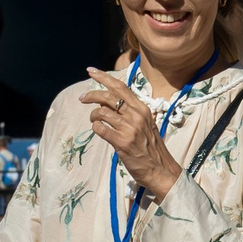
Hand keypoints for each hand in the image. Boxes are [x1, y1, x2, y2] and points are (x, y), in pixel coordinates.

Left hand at [82, 70, 182, 198]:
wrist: (160, 170)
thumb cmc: (151, 148)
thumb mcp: (146, 124)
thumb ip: (131, 113)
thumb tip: (108, 104)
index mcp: (142, 108)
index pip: (121, 87)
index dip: (104, 77)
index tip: (91, 71)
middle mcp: (136, 115)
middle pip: (108, 97)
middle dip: (91, 94)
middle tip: (82, 98)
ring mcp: (129, 128)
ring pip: (101, 112)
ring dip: (93, 115)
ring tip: (94, 120)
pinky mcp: (122, 142)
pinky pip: (100, 129)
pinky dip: (96, 128)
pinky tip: (99, 131)